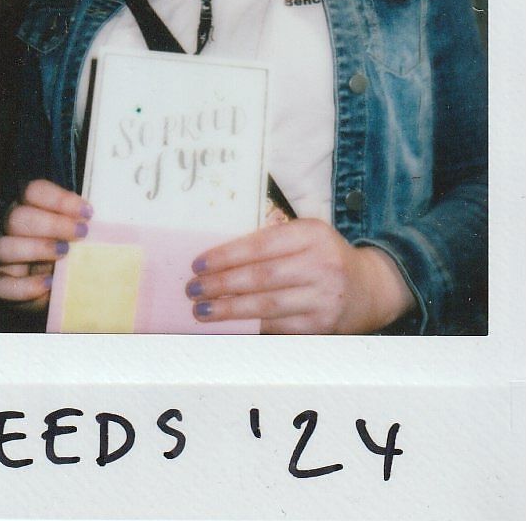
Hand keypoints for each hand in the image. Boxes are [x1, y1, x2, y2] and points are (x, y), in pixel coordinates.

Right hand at [0, 179, 92, 310]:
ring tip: (64, 254)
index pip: (33, 192)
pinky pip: (3, 286)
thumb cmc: (70, 246)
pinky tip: (49, 284)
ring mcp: (2, 256)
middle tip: (80, 234)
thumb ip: (80, 222)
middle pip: (18, 217)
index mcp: (28, 206)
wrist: (60, 282)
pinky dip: (26, 286)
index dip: (59, 200)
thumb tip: (97, 222)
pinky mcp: (2, 284)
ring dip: (37, 249)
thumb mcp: (75, 230)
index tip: (87, 213)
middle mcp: (9, 228)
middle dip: (52, 224)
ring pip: (4, 247)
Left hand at [186, 219, 414, 333]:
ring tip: (202, 310)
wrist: (369, 289)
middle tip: (192, 289)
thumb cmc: (324, 257)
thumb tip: (218, 255)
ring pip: (267, 306)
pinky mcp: (321, 325)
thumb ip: (271, 240)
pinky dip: (249, 327)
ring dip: (229, 309)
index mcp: (312, 234)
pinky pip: (278, 327)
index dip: (227, 255)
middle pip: (261, 277)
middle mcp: (321, 264)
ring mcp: (323, 297)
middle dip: (221, 284)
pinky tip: (228, 325)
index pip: (261, 245)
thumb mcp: (306, 236)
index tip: (198, 264)